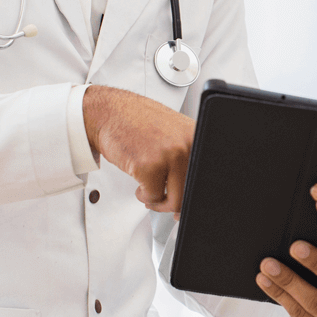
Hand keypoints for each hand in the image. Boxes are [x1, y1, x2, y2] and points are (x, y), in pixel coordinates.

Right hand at [84, 85, 192, 211]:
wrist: (108, 112)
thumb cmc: (137, 122)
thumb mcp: (172, 132)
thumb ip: (186, 155)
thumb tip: (194, 189)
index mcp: (196, 135)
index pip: (208, 175)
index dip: (197, 194)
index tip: (188, 201)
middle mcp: (186, 144)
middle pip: (192, 192)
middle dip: (176, 204)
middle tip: (164, 201)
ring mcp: (168, 155)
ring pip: (175, 200)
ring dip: (160, 203)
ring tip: (151, 193)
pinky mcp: (148, 167)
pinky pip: (152, 197)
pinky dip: (144, 197)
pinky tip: (139, 186)